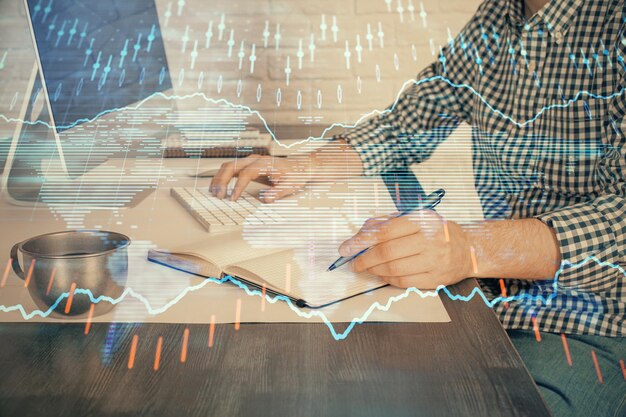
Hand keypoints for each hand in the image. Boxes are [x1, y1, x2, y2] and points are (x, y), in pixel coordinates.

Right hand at [210, 154, 311, 201]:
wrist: (299, 166)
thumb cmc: (295, 175)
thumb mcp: (290, 185)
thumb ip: (278, 192)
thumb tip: (266, 199)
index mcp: (264, 163)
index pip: (246, 173)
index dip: (238, 186)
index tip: (232, 198)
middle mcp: (254, 159)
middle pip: (232, 166)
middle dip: (222, 181)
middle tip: (218, 196)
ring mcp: (249, 161)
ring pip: (228, 166)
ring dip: (219, 179)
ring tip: (214, 193)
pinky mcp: (247, 165)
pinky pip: (230, 169)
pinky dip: (222, 177)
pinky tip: (218, 188)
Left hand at [338, 210, 472, 288]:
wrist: (468, 249)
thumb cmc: (436, 232)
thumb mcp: (415, 218)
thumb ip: (388, 223)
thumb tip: (361, 234)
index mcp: (423, 220)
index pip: (385, 231)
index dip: (362, 241)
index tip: (346, 248)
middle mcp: (430, 239)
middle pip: (387, 251)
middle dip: (364, 259)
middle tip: (354, 262)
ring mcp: (435, 260)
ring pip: (394, 268)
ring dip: (374, 269)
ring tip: (367, 267)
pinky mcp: (436, 278)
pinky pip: (404, 281)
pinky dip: (388, 278)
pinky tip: (382, 274)